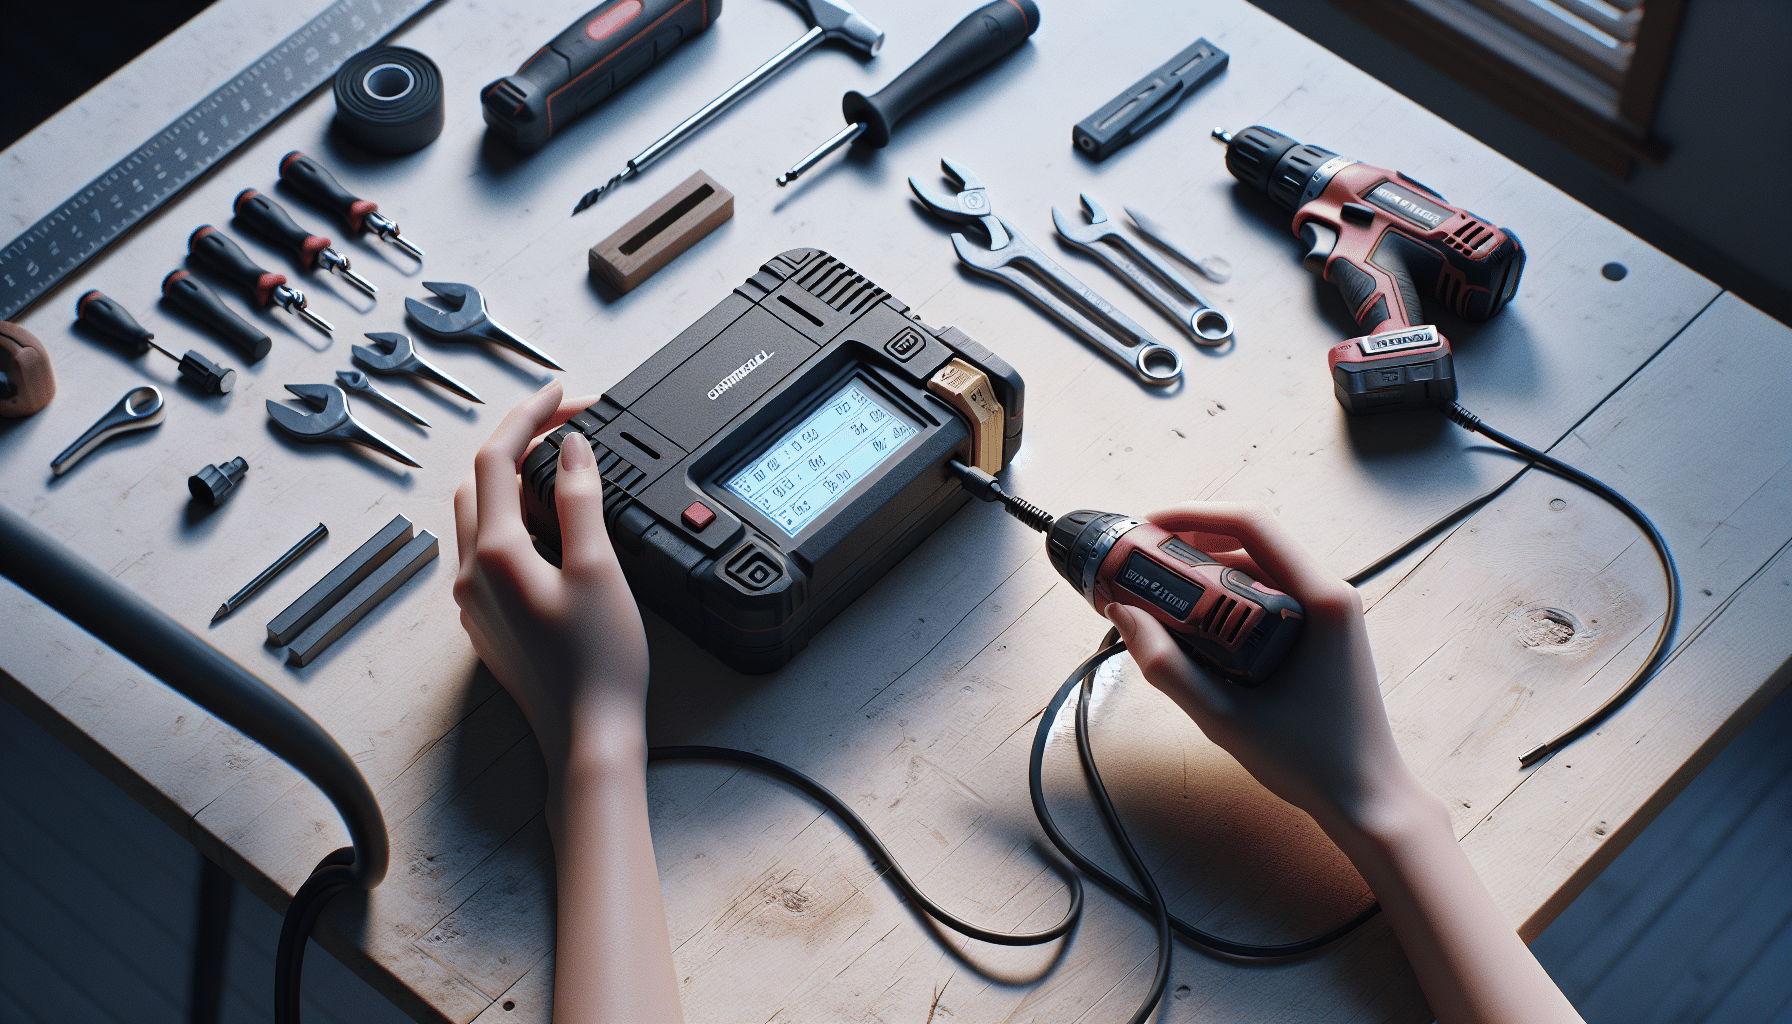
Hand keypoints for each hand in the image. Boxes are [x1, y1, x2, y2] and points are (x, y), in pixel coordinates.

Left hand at [452, 381, 647, 775]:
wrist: (588, 734)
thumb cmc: (598, 663)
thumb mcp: (598, 568)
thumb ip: (580, 499)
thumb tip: (572, 448)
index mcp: (495, 554)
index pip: (497, 458)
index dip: (529, 415)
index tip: (560, 393)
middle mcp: (472, 575)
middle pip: (479, 482)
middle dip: (518, 444)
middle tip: (568, 426)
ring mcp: (476, 600)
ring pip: (480, 516)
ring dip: (513, 482)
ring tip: (564, 469)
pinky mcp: (489, 620)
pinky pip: (490, 551)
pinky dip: (515, 521)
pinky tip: (552, 527)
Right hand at [1104, 501, 1417, 829]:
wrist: (1367, 801)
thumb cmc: (1311, 762)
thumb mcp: (1224, 718)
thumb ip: (1166, 666)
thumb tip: (1124, 615)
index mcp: (1321, 601)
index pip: (1252, 526)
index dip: (1194, 516)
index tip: (1148, 530)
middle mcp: (1330, 595)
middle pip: (1251, 544)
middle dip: (1190, 548)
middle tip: (1142, 569)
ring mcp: (1328, 614)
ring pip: (1257, 572)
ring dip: (1206, 579)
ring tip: (1158, 601)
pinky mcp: (1320, 635)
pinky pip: (1267, 600)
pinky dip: (1226, 604)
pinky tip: (1194, 632)